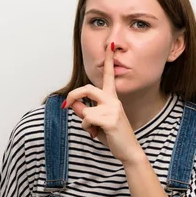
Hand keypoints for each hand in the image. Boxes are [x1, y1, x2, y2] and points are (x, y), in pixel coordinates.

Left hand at [62, 42, 142, 164]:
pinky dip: (87, 128)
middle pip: (87, 88)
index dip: (109, 59)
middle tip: (66, 106)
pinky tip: (97, 134)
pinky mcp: (110, 119)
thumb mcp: (96, 122)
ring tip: (94, 130)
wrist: (129, 151)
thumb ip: (85, 111)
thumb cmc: (114, 136)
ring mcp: (113, 109)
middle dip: (73, 95)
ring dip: (84, 122)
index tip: (111, 44)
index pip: (109, 75)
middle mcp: (113, 100)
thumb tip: (72, 104)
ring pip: (85, 109)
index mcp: (112, 98)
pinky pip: (87, 119)